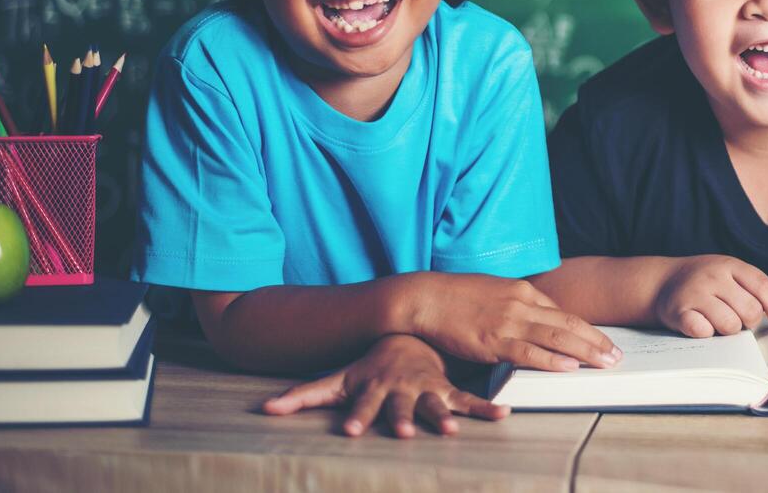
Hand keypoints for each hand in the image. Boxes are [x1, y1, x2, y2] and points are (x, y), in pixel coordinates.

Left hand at [262, 334, 505, 436]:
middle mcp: (401, 389)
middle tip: (401, 432)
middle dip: (402, 419)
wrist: (406, 336)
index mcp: (374, 388)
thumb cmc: (368, 366)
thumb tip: (264, 408)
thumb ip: (303, 395)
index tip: (350, 430)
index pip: (362, 405)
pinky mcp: (447, 390)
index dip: (357, 416)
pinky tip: (503, 415)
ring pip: (435, 404)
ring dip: (443, 416)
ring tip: (452, 430)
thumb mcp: (336, 379)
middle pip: (400, 406)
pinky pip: (468, 400)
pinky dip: (485, 408)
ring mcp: (426, 389)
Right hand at [415, 274, 620, 371]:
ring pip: (556, 337)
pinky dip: (551, 360)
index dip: (587, 328)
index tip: (604, 341)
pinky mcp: (493, 340)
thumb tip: (536, 320)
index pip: (563, 312)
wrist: (426, 297)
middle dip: (596, 341)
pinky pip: (528, 352)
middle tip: (617, 355)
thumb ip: (517, 305)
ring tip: (605, 363)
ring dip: (585, 352)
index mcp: (523, 291)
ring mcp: (508, 321)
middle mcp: (521, 303)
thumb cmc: (457, 296)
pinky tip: (569, 367)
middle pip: (569, 323)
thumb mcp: (495, 292)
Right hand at [654, 255, 767, 337]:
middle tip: (741, 320)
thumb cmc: (703, 280)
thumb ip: (758, 287)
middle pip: (750, 310)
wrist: (661, 282)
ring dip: (729, 330)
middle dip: (750, 322)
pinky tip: (702, 325)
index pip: (762, 284)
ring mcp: (695, 293)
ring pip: (730, 325)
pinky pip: (705, 332)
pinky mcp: (679, 312)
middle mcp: (713, 276)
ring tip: (720, 322)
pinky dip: (708, 334)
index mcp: (729, 265)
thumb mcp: (730, 274)